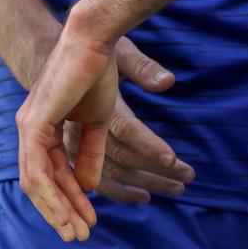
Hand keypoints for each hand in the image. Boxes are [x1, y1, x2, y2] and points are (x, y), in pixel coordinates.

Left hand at [15, 21, 119, 241]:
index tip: (89, 220)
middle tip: (80, 235)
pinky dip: (52, 194)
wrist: (94, 40)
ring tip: (78, 230)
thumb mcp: (97, 122)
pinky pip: (37, 170)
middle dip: (61, 212)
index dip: (70, 199)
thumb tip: (89, 187)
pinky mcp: (33, 124)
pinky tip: (69, 209)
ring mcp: (28, 127)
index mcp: (44, 127)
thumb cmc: (96, 71)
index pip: (52, 173)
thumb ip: (90, 153)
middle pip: (40, 184)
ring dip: (57, 210)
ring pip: (36, 183)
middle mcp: (30, 130)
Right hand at [81, 36, 194, 203]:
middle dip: (157, 171)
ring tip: (177, 187)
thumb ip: (142, 67)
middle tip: (187, 178)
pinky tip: (142, 196)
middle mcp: (81, 126)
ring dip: (146, 183)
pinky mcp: (74, 150)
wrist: (59, 56)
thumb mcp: (119, 53)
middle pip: (120, 158)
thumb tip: (168, 82)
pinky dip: (119, 190)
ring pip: (111, 173)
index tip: (173, 159)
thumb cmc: (94, 52)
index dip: (148, 145)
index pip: (124, 128)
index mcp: (95, 100)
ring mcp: (74, 142)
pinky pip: (95, 178)